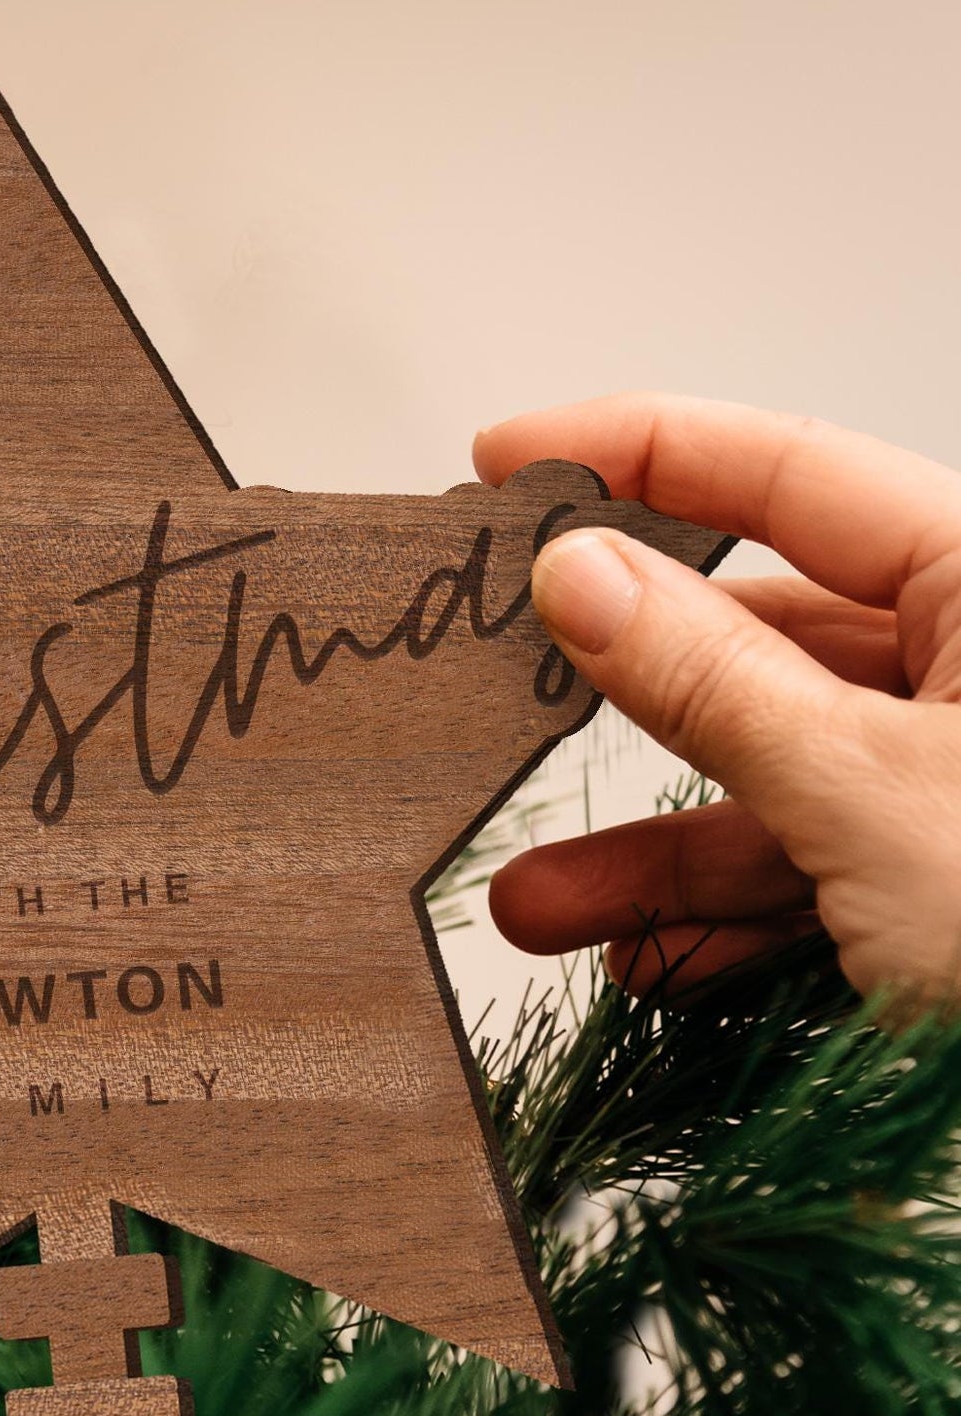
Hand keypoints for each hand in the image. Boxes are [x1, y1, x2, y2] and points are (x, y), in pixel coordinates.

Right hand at [481, 394, 960, 1003]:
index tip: (511, 461)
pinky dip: (714, 924)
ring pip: (760, 782)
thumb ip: (710, 679)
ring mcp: (950, 789)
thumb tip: (581, 575)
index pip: (786, 472)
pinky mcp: (934, 890)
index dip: (634, 452)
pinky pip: (799, 878)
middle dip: (613, 700)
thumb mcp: (870, 792)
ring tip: (539, 903)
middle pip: (753, 643)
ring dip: (642, 852)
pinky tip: (645, 963)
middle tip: (498, 692)